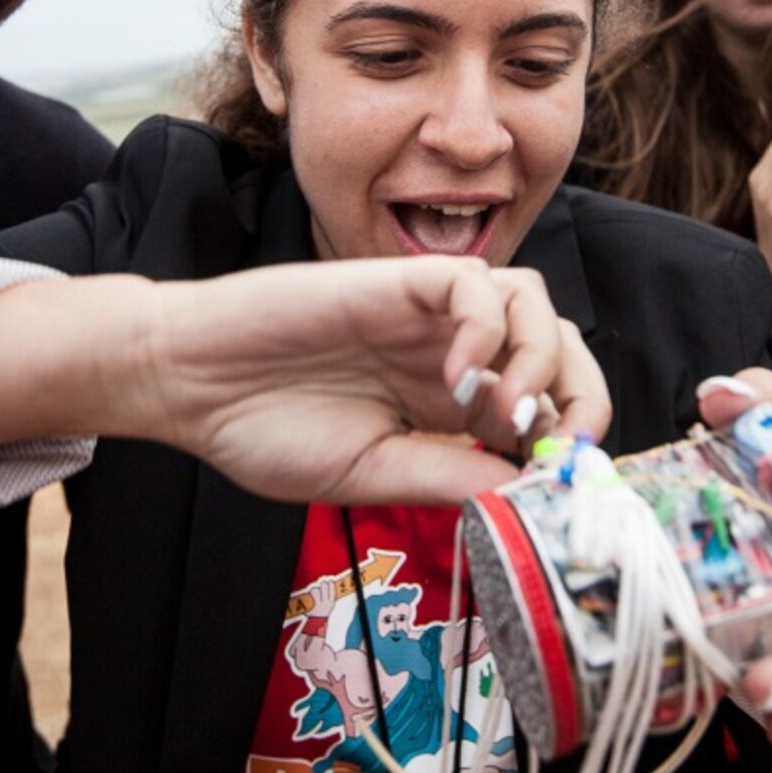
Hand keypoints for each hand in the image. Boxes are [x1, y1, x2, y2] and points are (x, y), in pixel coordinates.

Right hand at [146, 258, 610, 504]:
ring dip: (538, 359)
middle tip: (560, 443)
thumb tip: (525, 493)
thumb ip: (446, 476)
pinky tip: (450, 381)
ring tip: (498, 412)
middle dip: (582, 392)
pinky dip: (483, 329)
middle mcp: (451, 351)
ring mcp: (428, 313)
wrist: (189, 383)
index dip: (568, 436)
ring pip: (533, 303)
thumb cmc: (261, 427)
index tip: (562, 480)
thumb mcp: (370, 474)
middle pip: (560, 345)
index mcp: (448, 404)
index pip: (546, 402)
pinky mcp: (399, 279)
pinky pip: (476, 281)